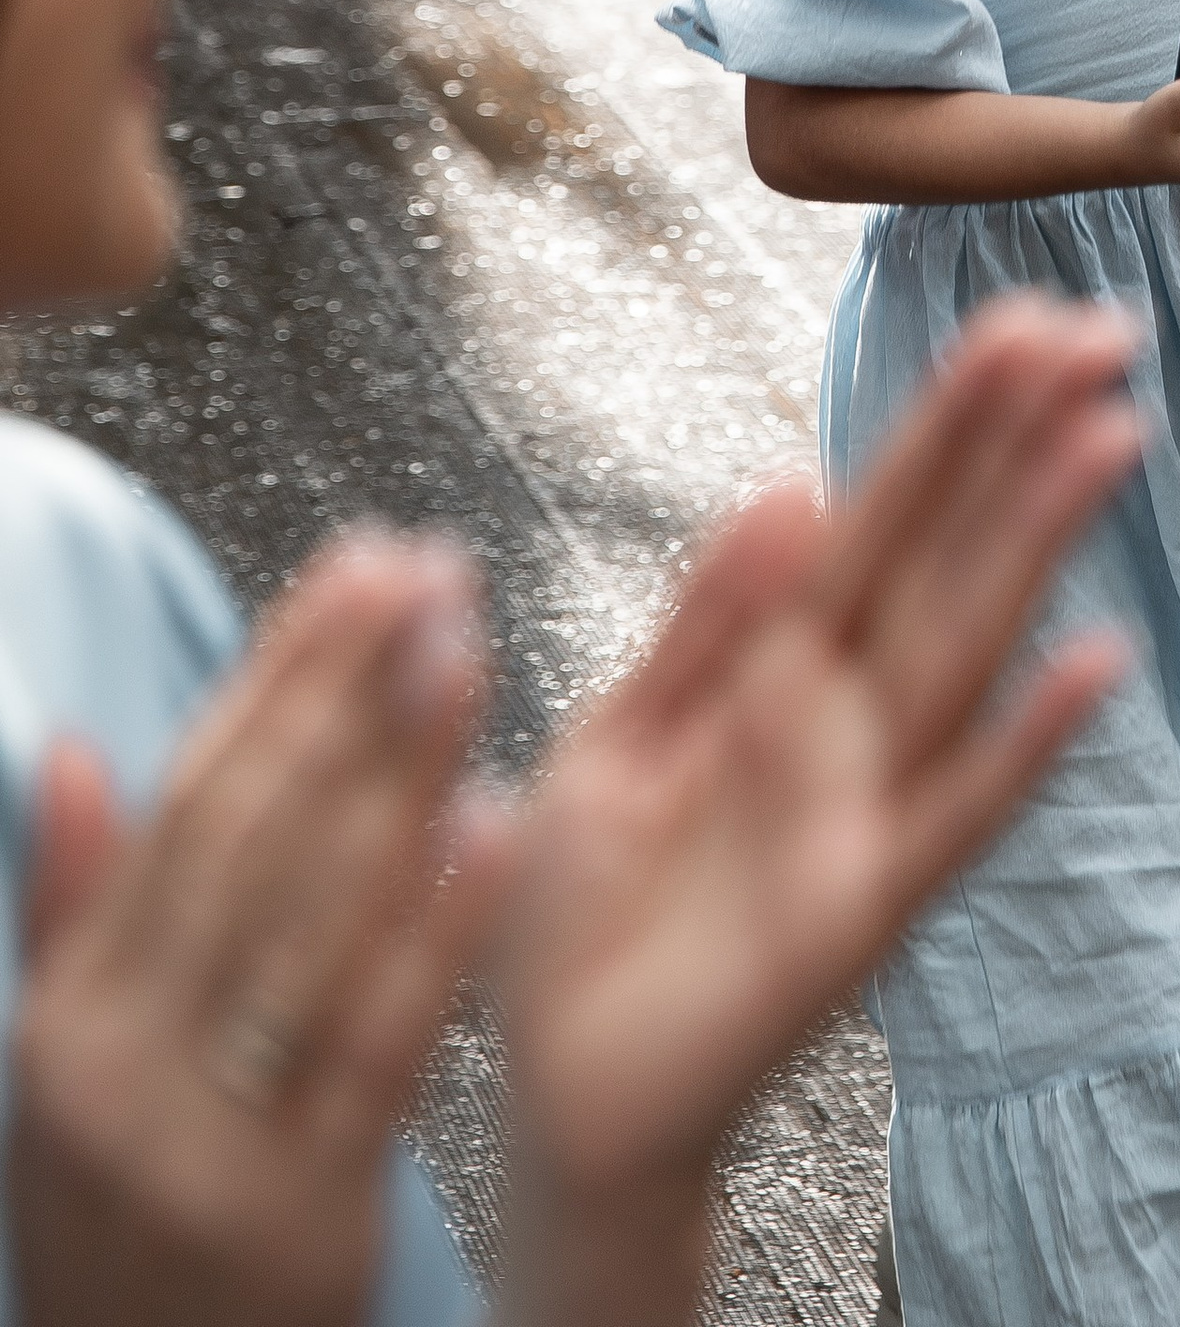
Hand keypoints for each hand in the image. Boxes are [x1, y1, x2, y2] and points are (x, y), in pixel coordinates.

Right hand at [9, 536, 501, 1326]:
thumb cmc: (131, 1227)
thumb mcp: (70, 1080)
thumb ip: (77, 914)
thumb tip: (69, 753)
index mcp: (75, 1017)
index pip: (189, 805)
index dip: (278, 672)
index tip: (361, 563)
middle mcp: (128, 1067)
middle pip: (255, 840)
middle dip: (348, 691)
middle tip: (432, 571)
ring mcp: (211, 1140)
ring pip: (318, 922)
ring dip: (402, 773)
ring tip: (469, 652)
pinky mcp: (304, 1208)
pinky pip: (381, 1042)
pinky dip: (439, 928)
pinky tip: (498, 828)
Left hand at [493, 298, 1141, 1309]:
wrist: (556, 1094)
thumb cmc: (582, 916)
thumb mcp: (618, 737)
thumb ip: (705, 622)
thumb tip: (788, 484)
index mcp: (776, 665)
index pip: (878, 512)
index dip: (947, 420)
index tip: (1021, 321)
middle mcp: (842, 720)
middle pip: (944, 553)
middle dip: (1015, 442)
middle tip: (1100, 330)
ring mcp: (865, 805)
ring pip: (968, 645)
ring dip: (1040, 544)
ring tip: (1110, 436)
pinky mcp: (863, 902)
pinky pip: (959, 809)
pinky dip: (1030, 742)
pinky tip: (1101, 661)